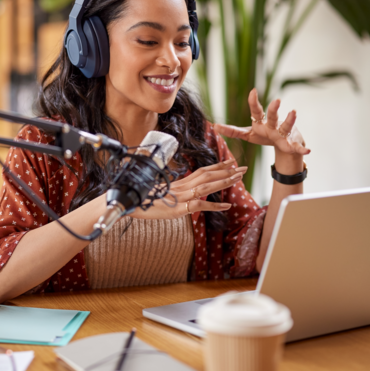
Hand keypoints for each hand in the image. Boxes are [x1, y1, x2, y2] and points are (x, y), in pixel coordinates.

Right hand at [129, 159, 245, 219]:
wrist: (127, 203)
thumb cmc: (141, 200)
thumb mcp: (160, 196)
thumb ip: (171, 194)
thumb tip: (178, 195)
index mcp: (178, 184)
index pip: (201, 171)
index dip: (217, 167)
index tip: (230, 162)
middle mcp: (181, 187)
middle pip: (207, 176)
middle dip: (226, 171)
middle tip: (242, 167)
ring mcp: (180, 197)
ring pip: (206, 186)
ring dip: (224, 182)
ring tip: (239, 178)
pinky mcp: (178, 208)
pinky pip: (200, 205)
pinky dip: (215, 205)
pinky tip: (227, 206)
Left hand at [213, 88, 309, 155]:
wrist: (284, 146)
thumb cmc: (264, 136)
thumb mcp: (248, 134)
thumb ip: (232, 131)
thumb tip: (215, 126)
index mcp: (261, 122)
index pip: (256, 110)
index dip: (254, 102)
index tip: (253, 91)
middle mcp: (273, 125)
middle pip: (272, 116)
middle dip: (274, 109)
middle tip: (276, 100)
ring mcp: (283, 134)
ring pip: (286, 126)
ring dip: (290, 120)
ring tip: (293, 112)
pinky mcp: (291, 144)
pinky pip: (296, 147)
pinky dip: (301, 149)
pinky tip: (308, 151)